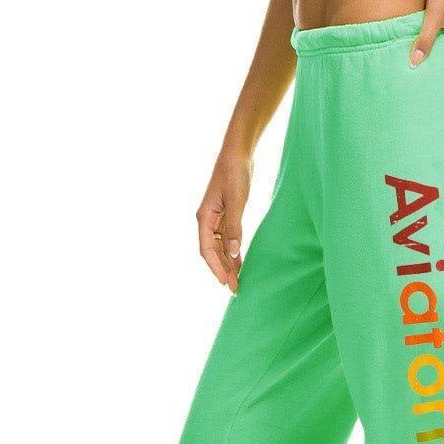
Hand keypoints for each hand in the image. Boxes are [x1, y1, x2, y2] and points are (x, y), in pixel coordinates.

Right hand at [196, 150, 252, 292]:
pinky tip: (239, 262)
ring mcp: (215, 218)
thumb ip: (234, 227)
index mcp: (204, 218)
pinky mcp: (225, 215)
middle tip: (236, 288)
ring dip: (228, 263)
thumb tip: (232, 253)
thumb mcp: (236, 202)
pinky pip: (227, 239)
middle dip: (223, 270)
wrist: (238, 155)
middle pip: (212, 252)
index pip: (207, 250)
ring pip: (219, 247)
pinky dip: (232, 251)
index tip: (226, 283)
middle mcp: (207, 221)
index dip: (216, 268)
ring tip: (238, 280)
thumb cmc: (234, 175)